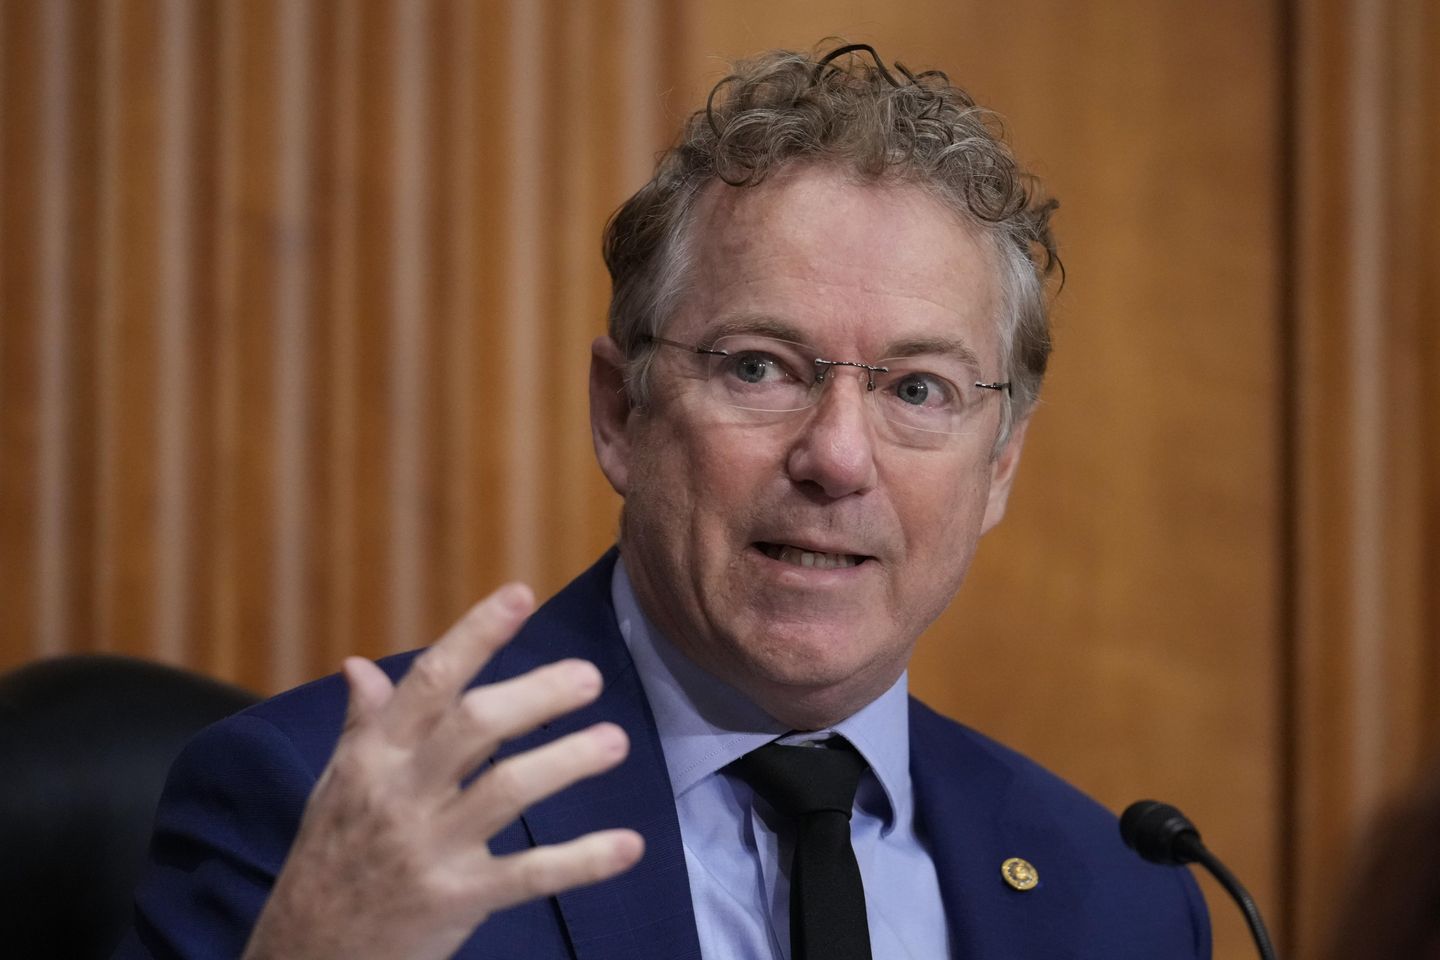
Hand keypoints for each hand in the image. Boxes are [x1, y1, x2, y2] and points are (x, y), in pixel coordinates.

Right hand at [241, 583, 644, 959]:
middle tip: (590, 676)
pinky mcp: (455, 901)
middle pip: (475, 726)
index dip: (475, 635)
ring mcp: (429, 849)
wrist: (306, 956)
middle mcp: (399, 794)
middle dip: (536, 695)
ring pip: (506, 791)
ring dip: (568, 761)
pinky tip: (628, 846)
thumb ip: (362, 725)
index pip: (427, 682)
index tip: (520, 595)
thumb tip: (361, 665)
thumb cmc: (330, 859)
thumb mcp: (336, 787)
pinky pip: (527, 876)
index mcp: (373, 757)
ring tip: (615, 743)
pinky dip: (581, 860)